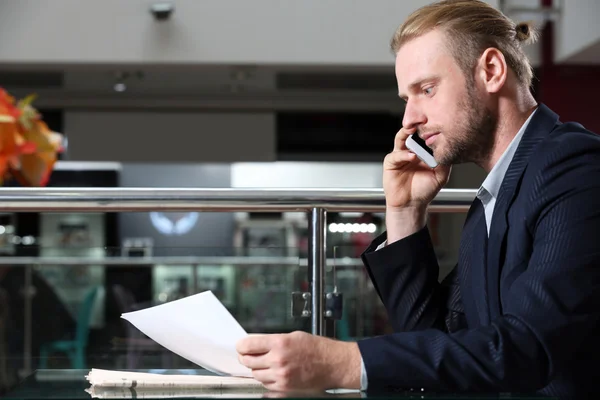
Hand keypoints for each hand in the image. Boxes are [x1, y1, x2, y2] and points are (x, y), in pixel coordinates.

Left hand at [236, 331, 360, 391]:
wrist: (332, 364)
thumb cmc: (317, 349)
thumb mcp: (293, 336)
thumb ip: (273, 340)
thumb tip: (257, 344)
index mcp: (280, 343)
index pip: (249, 345)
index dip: (241, 346)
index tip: (240, 346)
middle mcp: (278, 360)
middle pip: (248, 361)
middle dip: (246, 357)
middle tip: (248, 355)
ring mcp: (280, 375)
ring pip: (256, 374)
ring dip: (257, 369)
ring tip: (265, 364)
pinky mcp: (284, 388)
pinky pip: (266, 384)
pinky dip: (266, 379)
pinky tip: (273, 373)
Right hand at [383, 127, 450, 210]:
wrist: (411, 205)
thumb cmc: (424, 191)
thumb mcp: (440, 176)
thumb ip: (445, 162)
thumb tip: (450, 148)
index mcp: (422, 152)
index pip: (424, 136)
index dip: (428, 129)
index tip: (436, 121)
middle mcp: (411, 151)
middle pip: (411, 133)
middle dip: (416, 125)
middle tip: (422, 119)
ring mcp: (400, 156)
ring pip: (400, 139)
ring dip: (406, 133)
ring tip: (412, 130)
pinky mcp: (391, 163)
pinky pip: (396, 155)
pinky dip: (403, 155)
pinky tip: (411, 156)